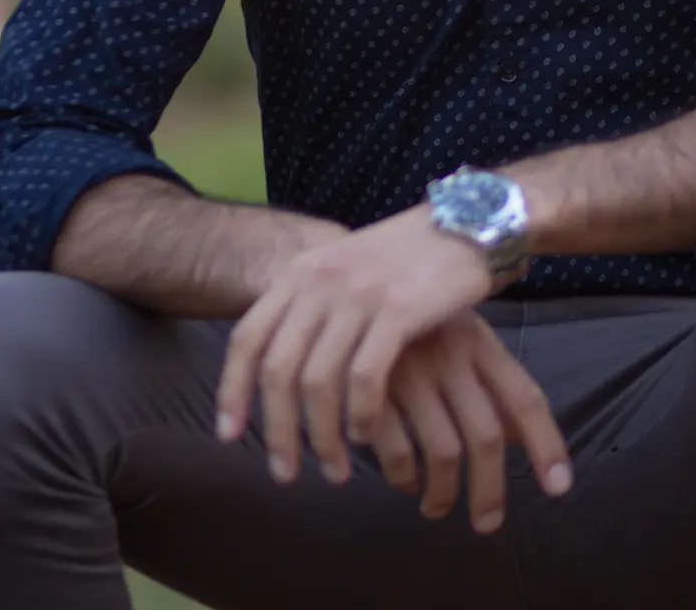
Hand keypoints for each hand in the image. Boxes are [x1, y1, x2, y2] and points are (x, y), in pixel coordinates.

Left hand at [215, 204, 521, 488]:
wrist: (466, 222)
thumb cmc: (406, 256)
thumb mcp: (345, 267)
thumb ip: (312, 305)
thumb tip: (282, 366)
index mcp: (301, 270)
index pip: (247, 337)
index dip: (233, 391)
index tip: (229, 436)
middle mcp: (322, 279)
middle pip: (278, 369)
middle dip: (276, 430)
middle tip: (285, 472)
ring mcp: (359, 293)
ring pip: (319, 381)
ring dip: (321, 436)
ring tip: (334, 469)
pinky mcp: (400, 308)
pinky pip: (365, 377)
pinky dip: (360, 416)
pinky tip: (366, 436)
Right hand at [369, 310, 571, 532]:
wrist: (351, 277)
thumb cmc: (413, 316)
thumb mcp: (457, 333)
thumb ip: (488, 381)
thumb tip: (520, 439)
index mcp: (479, 340)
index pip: (525, 397)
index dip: (547, 445)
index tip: (559, 487)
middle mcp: (451, 354)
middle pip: (486, 438)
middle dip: (489, 492)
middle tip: (487, 522)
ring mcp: (412, 370)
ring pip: (444, 454)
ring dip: (442, 494)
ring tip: (436, 504)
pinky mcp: (371, 387)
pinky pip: (397, 453)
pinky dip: (402, 478)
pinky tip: (401, 478)